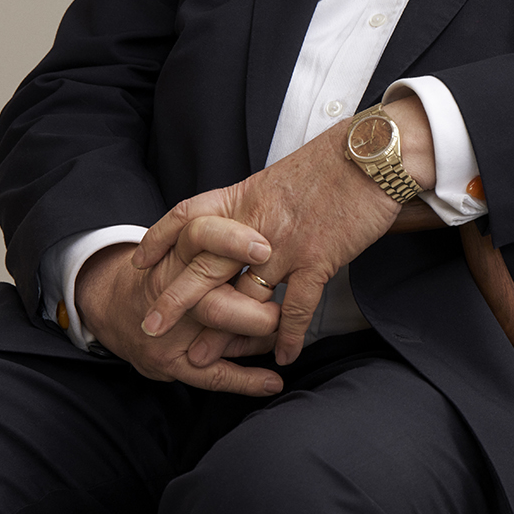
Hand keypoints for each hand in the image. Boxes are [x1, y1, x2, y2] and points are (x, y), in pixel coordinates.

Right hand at [74, 224, 282, 395]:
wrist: (111, 305)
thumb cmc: (164, 271)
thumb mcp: (182, 245)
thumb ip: (219, 243)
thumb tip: (272, 244)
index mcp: (173, 253)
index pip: (199, 236)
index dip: (233, 242)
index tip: (265, 248)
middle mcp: (167, 291)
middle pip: (213, 298)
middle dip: (255, 304)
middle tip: (282, 306)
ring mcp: (167, 331)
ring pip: (218, 337)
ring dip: (258, 339)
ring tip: (282, 336)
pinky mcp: (168, 362)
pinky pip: (213, 375)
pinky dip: (246, 382)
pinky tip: (272, 382)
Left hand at [132, 98, 435, 365]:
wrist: (374, 152)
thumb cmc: (336, 158)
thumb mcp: (284, 173)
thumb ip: (262, 201)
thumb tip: (251, 218)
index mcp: (245, 195)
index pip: (187, 217)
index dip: (159, 239)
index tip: (139, 262)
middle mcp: (256, 222)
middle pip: (203, 268)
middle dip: (175, 302)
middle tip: (150, 327)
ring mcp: (285, 244)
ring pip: (243, 297)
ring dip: (221, 333)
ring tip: (200, 361)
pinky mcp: (319, 259)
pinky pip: (297, 307)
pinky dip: (289, 336)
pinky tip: (284, 357)